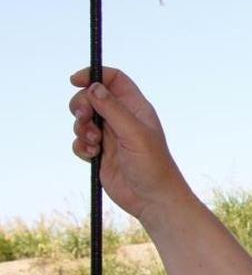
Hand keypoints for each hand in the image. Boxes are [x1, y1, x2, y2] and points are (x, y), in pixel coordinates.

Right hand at [70, 67, 194, 226]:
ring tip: (95, 143)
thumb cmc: (152, 166)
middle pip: (91, 97)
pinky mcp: (101, 153)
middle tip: (84, 118)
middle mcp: (123, 119)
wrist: (152, 199)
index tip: (75, 80)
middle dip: (81, 105)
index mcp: (136, 109)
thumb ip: (113, 109)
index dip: (94, 75)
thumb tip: (93, 87)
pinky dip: (81, 146)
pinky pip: (81, 141)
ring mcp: (111, 136)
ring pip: (83, 120)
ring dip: (81, 129)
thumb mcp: (134, 133)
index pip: (114, 80)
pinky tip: (93, 155)